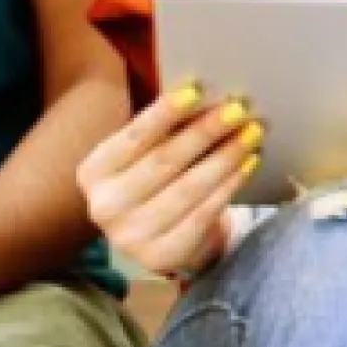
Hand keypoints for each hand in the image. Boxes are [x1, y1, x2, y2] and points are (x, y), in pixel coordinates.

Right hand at [80, 82, 260, 276]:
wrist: (163, 238)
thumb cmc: (157, 181)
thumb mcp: (147, 155)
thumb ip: (166, 131)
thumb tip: (208, 97)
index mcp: (93, 172)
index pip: (134, 136)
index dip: (165, 113)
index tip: (197, 89)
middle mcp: (104, 206)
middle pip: (164, 161)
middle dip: (205, 132)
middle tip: (239, 109)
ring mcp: (129, 237)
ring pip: (188, 188)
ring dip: (225, 157)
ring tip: (252, 133)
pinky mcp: (161, 256)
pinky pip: (204, 214)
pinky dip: (230, 185)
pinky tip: (249, 164)